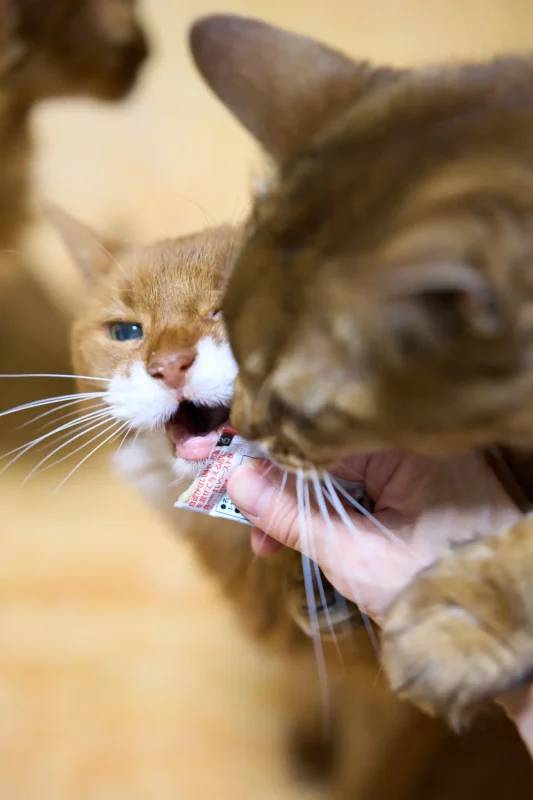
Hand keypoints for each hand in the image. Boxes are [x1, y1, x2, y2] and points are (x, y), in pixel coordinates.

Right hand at [227, 450, 520, 623]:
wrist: (495, 624)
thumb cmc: (437, 586)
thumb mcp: (353, 555)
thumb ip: (292, 515)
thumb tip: (236, 480)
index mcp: (403, 442)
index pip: (313, 428)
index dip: (260, 444)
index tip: (214, 457)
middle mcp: (408, 440)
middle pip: (318, 446)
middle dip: (274, 482)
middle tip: (237, 513)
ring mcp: (410, 461)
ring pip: (331, 468)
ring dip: (296, 501)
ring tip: (266, 542)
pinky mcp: (411, 482)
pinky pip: (352, 484)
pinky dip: (324, 508)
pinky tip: (295, 536)